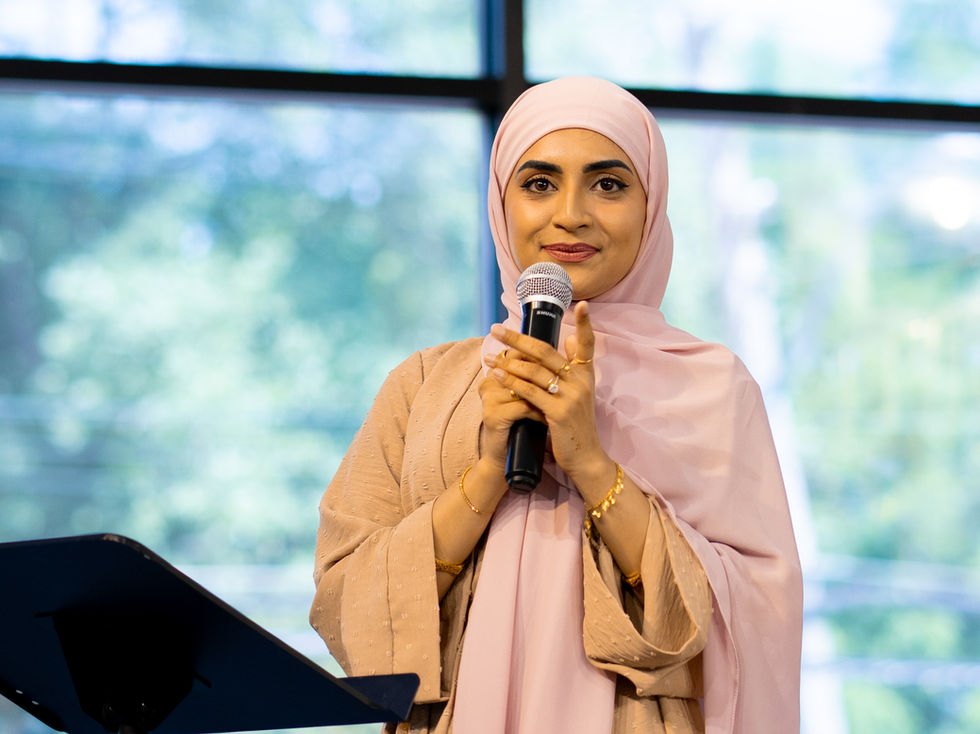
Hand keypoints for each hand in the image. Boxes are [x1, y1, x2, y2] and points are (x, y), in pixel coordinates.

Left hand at [484, 301, 609, 484]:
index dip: (586, 324)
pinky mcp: (559, 413)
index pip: (588, 344)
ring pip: (534, 371)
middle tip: (496, 329)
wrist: (585, 457)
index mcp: (586, 374)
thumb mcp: (580, 392)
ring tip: (489, 355)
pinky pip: (530, 392)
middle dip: (518, 339)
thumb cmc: (576, 424)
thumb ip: (574, 364)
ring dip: (507, 362)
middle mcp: (581, 381)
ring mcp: (571, 397)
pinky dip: (512, 382)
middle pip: (546, 352)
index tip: (582, 303)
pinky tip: (497, 375)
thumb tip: (570, 337)